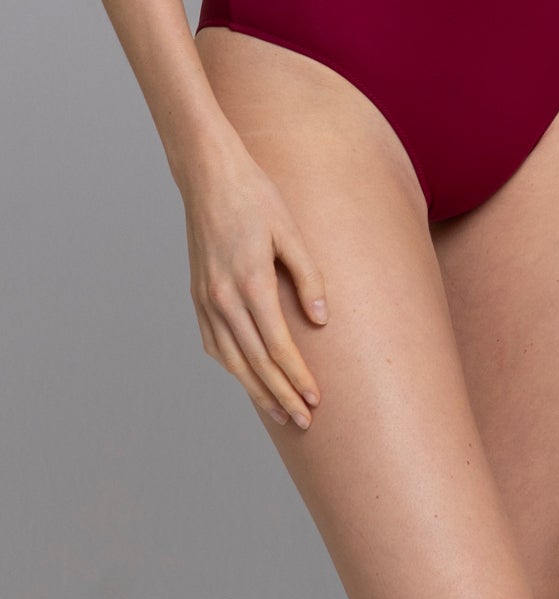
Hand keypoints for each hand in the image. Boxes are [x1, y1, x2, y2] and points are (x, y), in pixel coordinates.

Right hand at [184, 137, 328, 429]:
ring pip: (231, 360)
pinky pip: (214, 343)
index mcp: (250, 283)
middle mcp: (223, 298)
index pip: (278, 346)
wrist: (209, 177)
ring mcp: (206, 299)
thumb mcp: (291, 232)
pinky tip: (247, 379)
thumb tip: (321, 321)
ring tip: (279, 412)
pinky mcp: (198, 295)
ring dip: (256, 390)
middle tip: (304, 421)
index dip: (298, 377)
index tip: (316, 399)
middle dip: (281, 395)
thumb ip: (308, 277)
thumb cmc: (256, 198)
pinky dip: (231, 367)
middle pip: (255, 362)